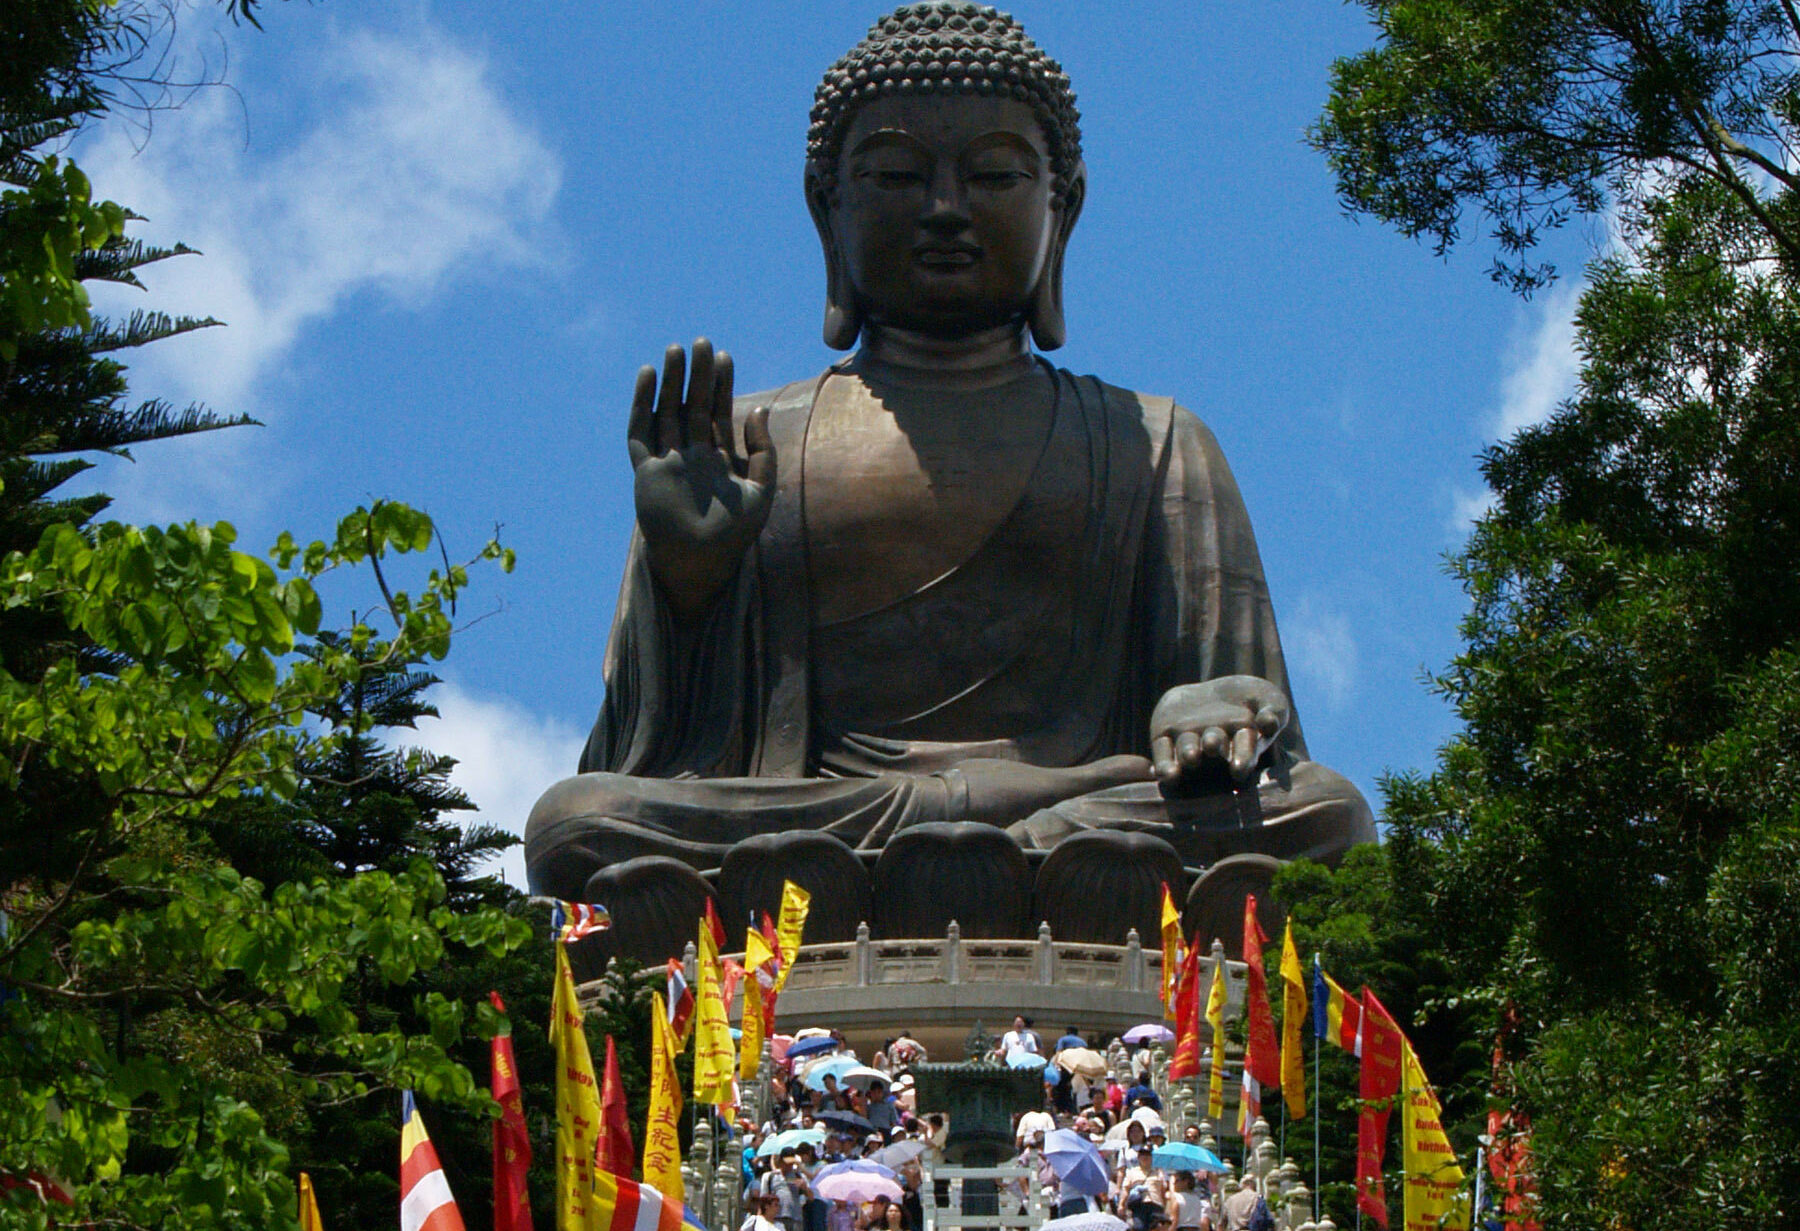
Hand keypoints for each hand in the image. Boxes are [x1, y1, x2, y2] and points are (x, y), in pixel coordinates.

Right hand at [628, 338, 775, 617]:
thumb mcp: (761, 492)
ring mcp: (667, 461)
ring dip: (670, 382)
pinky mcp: (645, 470)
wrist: (699, 563)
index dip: (721, 385)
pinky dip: (642, 404)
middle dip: (696, 375)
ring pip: (666, 412)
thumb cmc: (733, 535)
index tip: (724, 357)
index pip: (717, 412)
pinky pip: (640, 432)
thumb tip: (757, 410)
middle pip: (691, 405)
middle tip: (701, 342)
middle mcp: (691, 455)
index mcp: (717, 459)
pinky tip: (647, 377)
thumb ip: (763, 452)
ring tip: (675, 351)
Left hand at [1148, 675, 1289, 787]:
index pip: (1243, 752)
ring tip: (1192, 756)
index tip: (1239, 768)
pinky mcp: (1164, 737)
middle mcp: (1214, 748)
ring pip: (1188, 751)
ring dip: (1189, 754)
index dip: (1241, 759)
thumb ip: (1273, 710)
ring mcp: (1189, 743)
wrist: (1214, 693)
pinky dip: (1165, 766)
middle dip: (1213, 747)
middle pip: (1213, 749)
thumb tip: (1269, 723)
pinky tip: (1166, 773)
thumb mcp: (1268, 699)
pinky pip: (1163, 754)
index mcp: (1241, 742)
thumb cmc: (1250, 700)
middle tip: (1212, 745)